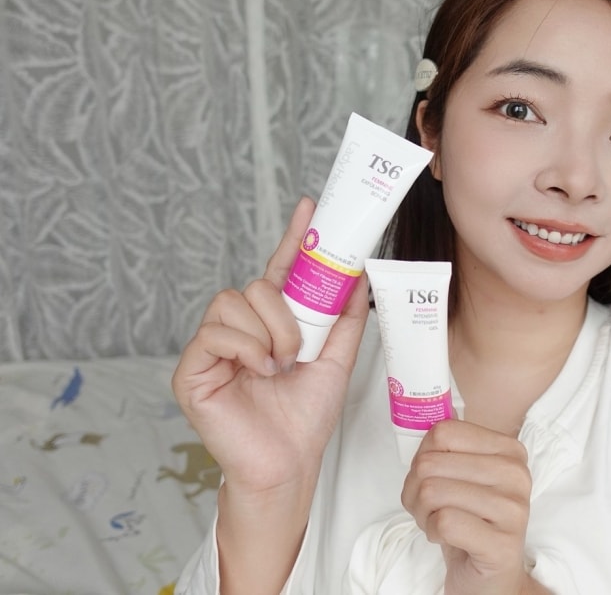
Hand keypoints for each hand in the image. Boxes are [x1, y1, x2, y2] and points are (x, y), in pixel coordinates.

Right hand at [171, 197, 369, 494]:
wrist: (289, 463)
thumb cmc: (306, 417)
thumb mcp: (336, 361)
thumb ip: (345, 319)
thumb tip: (359, 276)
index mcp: (272, 324)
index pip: (279, 271)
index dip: (293, 238)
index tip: (311, 206)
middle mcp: (240, 330)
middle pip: (254, 286)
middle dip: (283, 313)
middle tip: (297, 350)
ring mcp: (213, 348)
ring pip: (233, 303)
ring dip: (268, 334)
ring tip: (279, 365)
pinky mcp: (192, 370)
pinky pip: (214, 333)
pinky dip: (244, 348)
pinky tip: (257, 371)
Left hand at [401, 419, 538, 594]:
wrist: (489, 577)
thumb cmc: (469, 522)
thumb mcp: (461, 476)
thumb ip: (447, 447)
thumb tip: (424, 414)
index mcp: (509, 450)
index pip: (443, 431)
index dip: (422, 457)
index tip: (434, 479)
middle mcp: (517, 474)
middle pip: (431, 463)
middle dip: (416, 491)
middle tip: (430, 509)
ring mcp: (514, 509)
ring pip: (433, 491)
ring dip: (422, 513)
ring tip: (438, 523)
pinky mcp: (502, 544)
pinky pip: (444, 521)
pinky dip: (432, 532)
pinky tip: (448, 539)